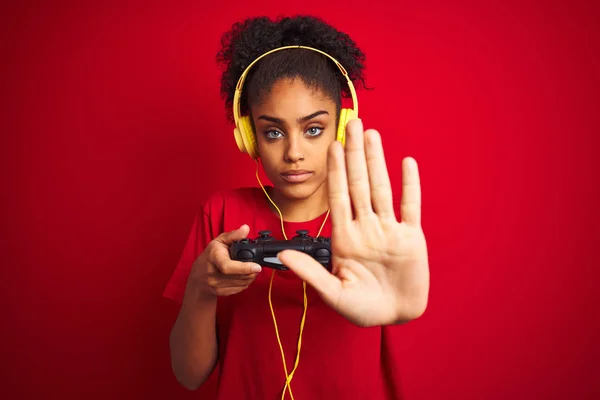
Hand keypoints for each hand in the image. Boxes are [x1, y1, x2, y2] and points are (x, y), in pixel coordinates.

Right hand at [190, 225, 261, 297]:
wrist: (198, 276)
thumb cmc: (210, 256)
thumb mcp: (219, 241)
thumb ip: (233, 235)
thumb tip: (246, 228)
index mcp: (213, 258)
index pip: (228, 267)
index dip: (244, 268)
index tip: (257, 267)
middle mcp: (213, 273)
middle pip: (239, 276)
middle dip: (252, 272)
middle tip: (257, 266)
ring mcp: (216, 285)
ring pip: (241, 284)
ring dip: (251, 277)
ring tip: (252, 270)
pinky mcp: (221, 293)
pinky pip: (239, 289)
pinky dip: (246, 282)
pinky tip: (245, 276)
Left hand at [278, 119, 429, 326]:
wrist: (395, 317)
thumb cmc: (362, 308)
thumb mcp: (332, 292)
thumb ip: (309, 271)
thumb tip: (280, 255)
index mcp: (345, 237)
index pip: (338, 196)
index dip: (335, 171)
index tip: (331, 146)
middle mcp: (366, 227)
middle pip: (359, 183)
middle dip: (355, 154)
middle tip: (352, 125)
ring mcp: (389, 230)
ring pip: (382, 188)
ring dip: (377, 161)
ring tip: (372, 134)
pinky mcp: (412, 238)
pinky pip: (411, 206)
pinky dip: (410, 185)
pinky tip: (406, 163)